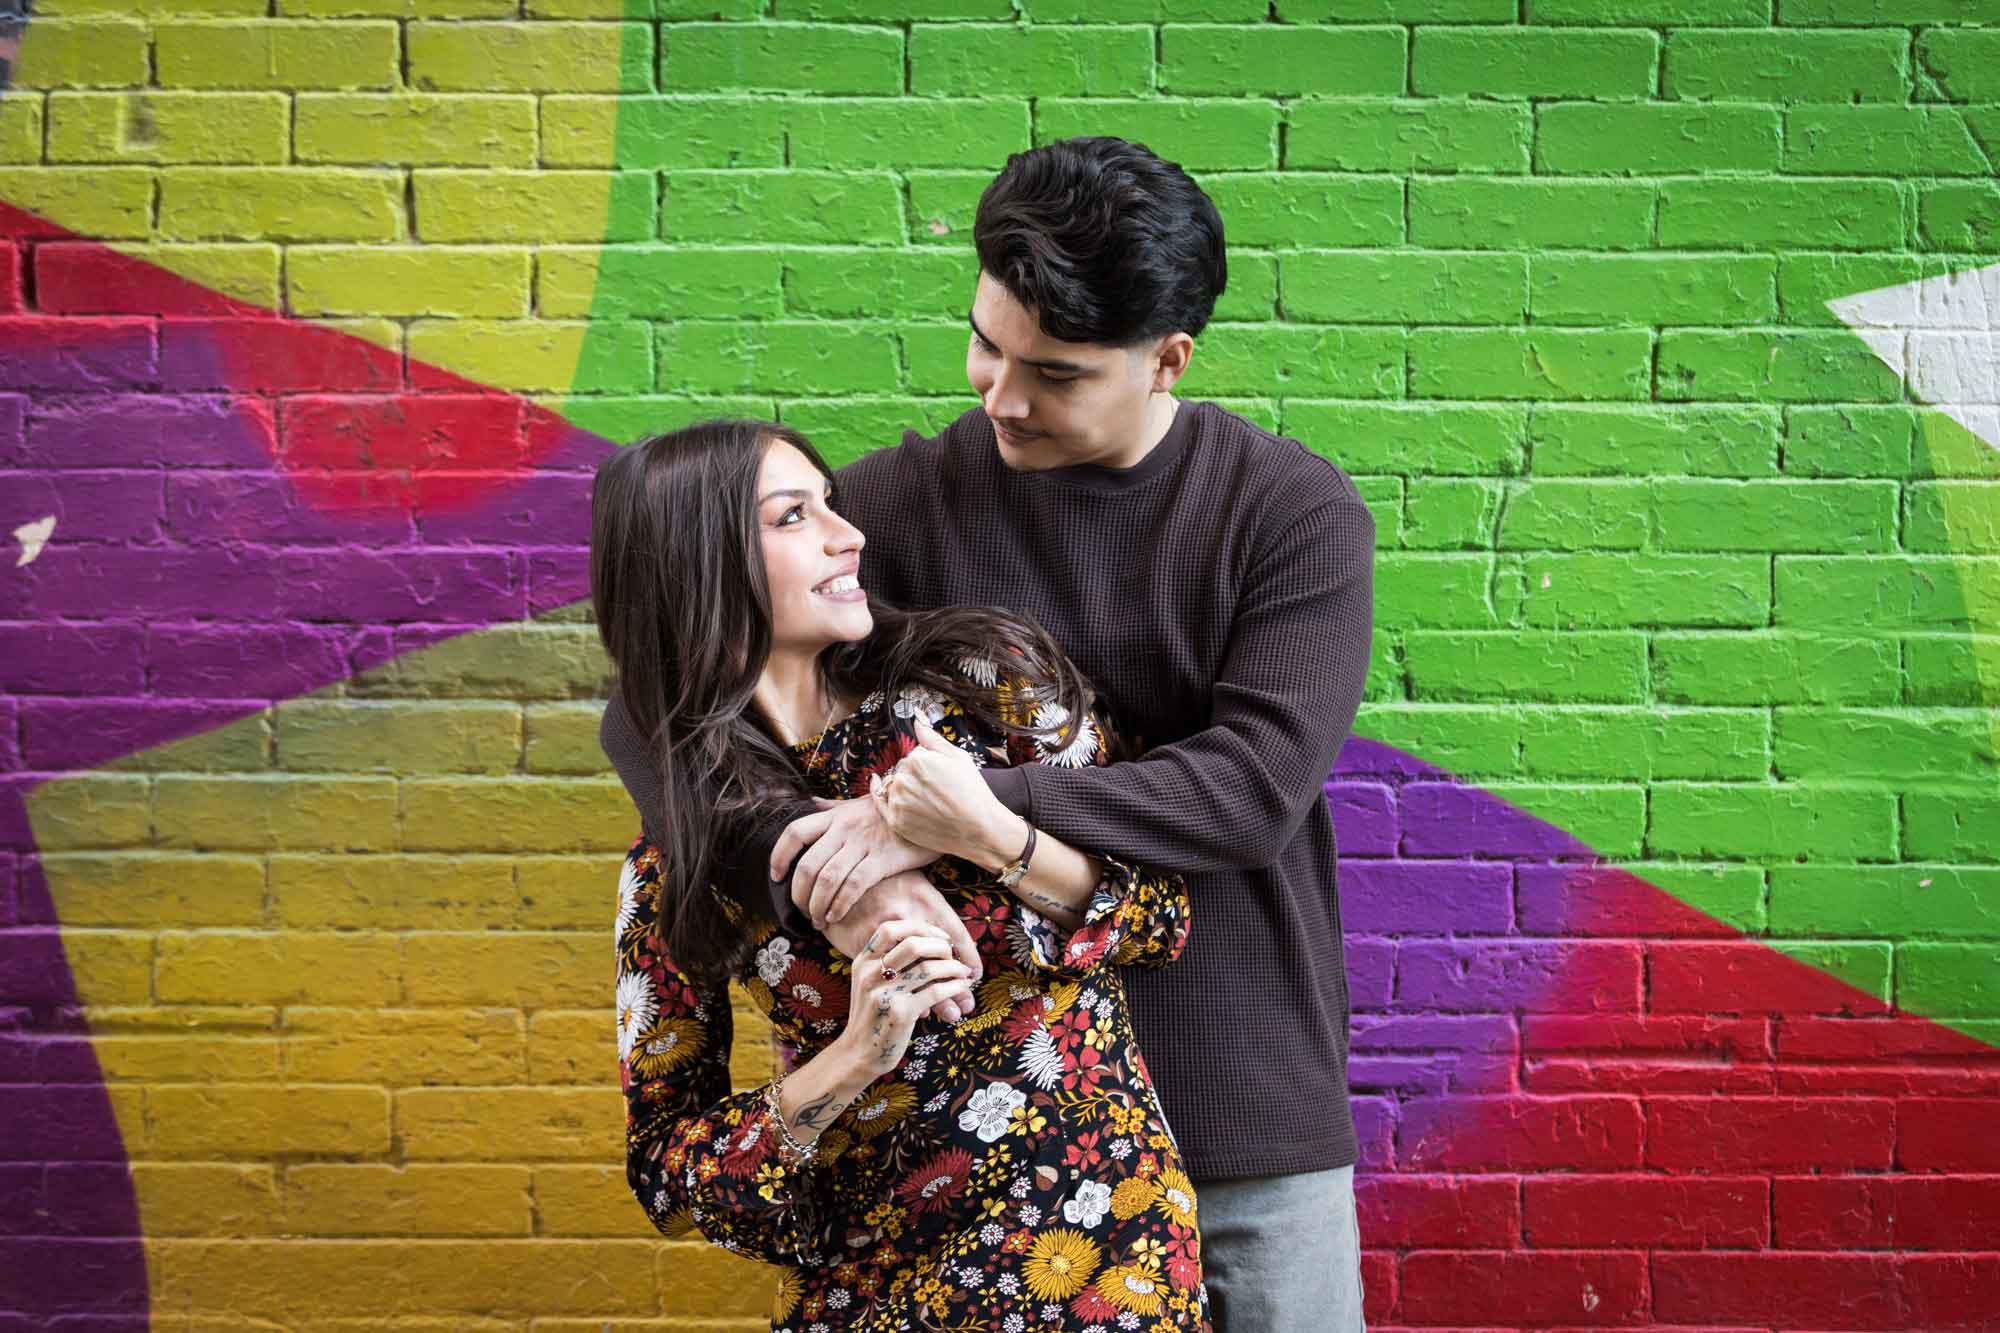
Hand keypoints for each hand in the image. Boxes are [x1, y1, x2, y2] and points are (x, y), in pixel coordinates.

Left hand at [773, 796, 937, 929]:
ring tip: (817, 920)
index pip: (795, 833)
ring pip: (827, 879)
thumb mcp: (856, 803)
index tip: (776, 876)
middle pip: (807, 864)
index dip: (779, 856)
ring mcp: (863, 844)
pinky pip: (853, 886)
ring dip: (817, 905)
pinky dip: (840, 905)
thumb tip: (809, 804)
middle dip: (798, 893)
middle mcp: (844, 828)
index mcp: (834, 816)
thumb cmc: (890, 811)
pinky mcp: (882, 860)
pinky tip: (836, 916)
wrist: (929, 811)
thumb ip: (831, 807)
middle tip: (801, 910)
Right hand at [822, 869, 982, 1022]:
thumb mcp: (869, 983)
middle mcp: (871, 974)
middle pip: (914, 944)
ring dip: (954, 968)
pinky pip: (937, 992)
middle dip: (941, 947)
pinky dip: (955, 987)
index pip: (890, 929)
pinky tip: (961, 987)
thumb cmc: (872, 1016)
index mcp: (863, 962)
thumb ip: (888, 962)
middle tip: (953, 955)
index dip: (920, 927)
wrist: (858, 1054)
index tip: (939, 937)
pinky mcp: (902, 1013)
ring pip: (929, 968)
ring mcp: (886, 994)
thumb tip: (931, 941)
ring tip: (964, 972)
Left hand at [871, 715, 1017, 865]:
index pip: (914, 756)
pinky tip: (876, 782)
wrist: (979, 829)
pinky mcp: (896, 822)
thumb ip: (932, 737)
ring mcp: (897, 802)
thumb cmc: (972, 791)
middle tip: (937, 790)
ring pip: (893, 786)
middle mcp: (903, 779)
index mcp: (917, 759)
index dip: (928, 765)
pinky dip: (879, 793)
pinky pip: (880, 803)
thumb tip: (916, 718)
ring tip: (928, 800)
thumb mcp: (958, 757)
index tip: (942, 776)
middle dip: (914, 776)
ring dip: (903, 788)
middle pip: (901, 771)